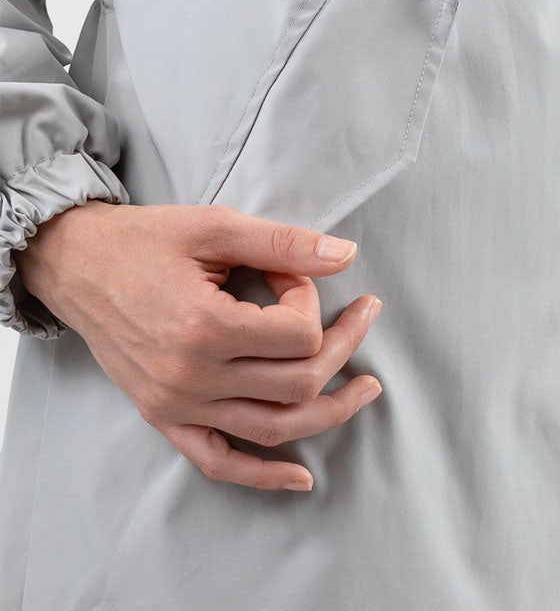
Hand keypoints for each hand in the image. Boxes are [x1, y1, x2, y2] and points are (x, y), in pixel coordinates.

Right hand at [14, 200, 382, 490]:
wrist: (76, 265)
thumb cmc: (143, 241)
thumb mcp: (214, 227)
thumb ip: (282, 243)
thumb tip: (345, 254)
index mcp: (204, 326)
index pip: (298, 335)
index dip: (311, 299)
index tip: (292, 274)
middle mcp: (191, 376)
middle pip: (297, 383)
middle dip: (339, 345)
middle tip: (359, 315)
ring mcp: (176, 404)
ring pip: (273, 428)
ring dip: (329, 410)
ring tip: (365, 388)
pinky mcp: (164, 417)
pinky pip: (218, 461)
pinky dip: (263, 476)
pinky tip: (301, 476)